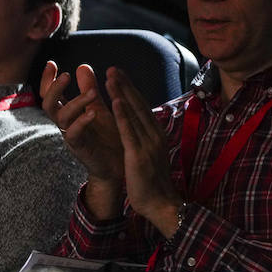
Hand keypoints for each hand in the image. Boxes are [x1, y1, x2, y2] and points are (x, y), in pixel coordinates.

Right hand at [40, 61, 123, 183]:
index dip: (47, 79)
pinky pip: (73, 134)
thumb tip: (82, 66)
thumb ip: (88, 88)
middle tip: (65, 75)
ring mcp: (71, 136)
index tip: (51, 63)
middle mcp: (65, 124)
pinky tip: (93, 112)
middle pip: (48, 104)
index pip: (50, 94)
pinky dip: (82, 122)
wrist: (119, 166)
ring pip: (61, 117)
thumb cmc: (108, 137)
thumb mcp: (98, 108)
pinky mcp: (80, 148)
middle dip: (53, 88)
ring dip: (76, 102)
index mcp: (68, 113)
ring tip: (93, 92)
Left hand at [106, 67, 181, 236]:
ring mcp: (148, 144)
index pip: (142, 107)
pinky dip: (123, 114)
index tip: (119, 76)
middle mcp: (154, 135)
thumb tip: (140, 127)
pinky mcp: (139, 154)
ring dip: (122, 93)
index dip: (130, 90)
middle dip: (125, 86)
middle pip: (138, 105)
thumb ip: (145, 139)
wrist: (161, 203)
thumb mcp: (150, 155)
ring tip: (111, 77)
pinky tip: (115, 101)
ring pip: (133, 113)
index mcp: (156, 135)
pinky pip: (129, 131)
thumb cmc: (153, 182)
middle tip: (113, 69)